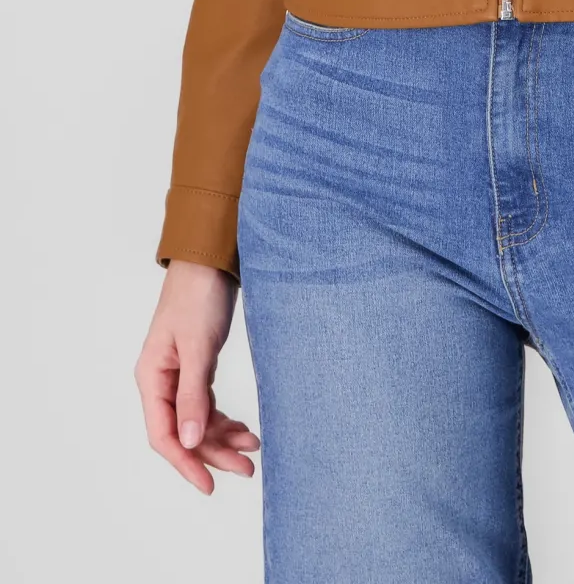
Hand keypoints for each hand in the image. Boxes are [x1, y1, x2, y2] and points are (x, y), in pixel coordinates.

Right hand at [135, 259, 259, 493]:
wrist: (211, 259)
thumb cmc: (199, 295)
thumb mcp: (198, 346)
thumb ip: (193, 394)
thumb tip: (189, 442)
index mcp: (152, 377)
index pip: (164, 435)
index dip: (185, 463)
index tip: (209, 484)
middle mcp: (161, 380)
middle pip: (184, 432)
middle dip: (213, 452)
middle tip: (247, 468)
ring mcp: (179, 374)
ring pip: (198, 420)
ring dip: (223, 437)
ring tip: (252, 447)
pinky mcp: (197, 366)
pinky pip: (206, 404)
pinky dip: (224, 418)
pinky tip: (244, 428)